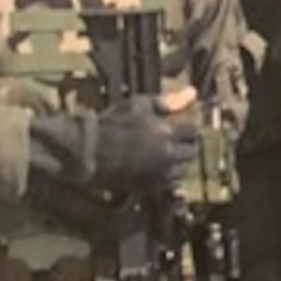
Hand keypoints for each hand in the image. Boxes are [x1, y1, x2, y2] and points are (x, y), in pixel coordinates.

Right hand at [24, 94, 200, 228]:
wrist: (87, 152)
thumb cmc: (111, 124)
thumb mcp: (137, 105)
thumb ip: (167, 101)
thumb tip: (192, 93)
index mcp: (167, 131)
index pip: (193, 129)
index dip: (187, 126)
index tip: (178, 125)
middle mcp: (168, 154)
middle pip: (192, 150)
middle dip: (185, 144)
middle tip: (173, 139)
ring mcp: (160, 173)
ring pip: (184, 168)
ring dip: (179, 161)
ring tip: (165, 153)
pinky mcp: (151, 187)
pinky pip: (172, 182)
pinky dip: (170, 175)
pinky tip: (158, 166)